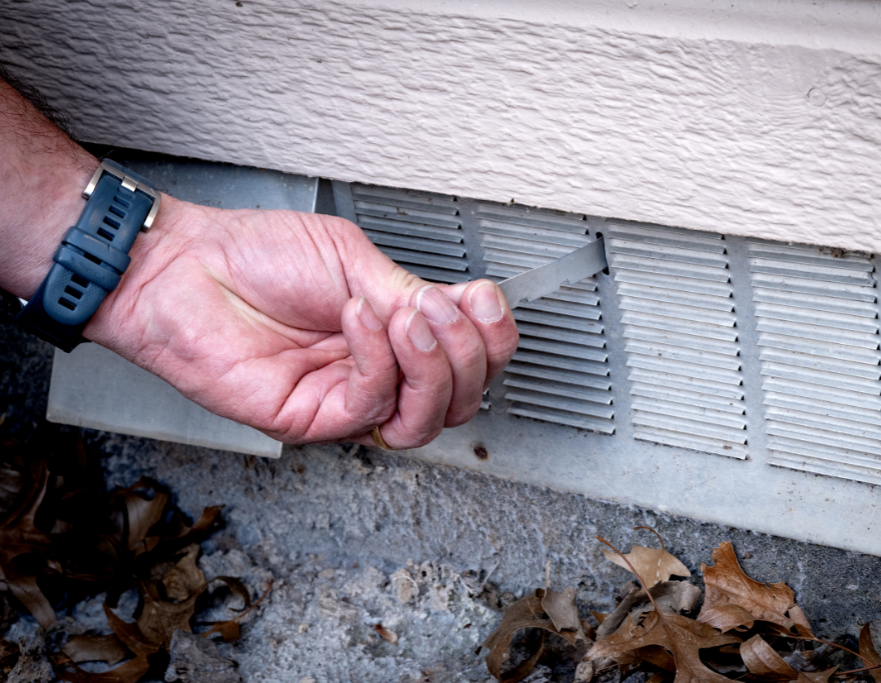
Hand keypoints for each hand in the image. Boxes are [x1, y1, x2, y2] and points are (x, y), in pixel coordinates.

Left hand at [85, 196, 519, 447]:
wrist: (186, 268)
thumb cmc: (255, 256)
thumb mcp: (353, 259)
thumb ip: (409, 292)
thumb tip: (459, 312)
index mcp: (397, 333)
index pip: (473, 359)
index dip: (494, 337)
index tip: (484, 299)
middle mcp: (381, 372)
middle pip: (463, 398)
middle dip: (469, 352)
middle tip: (440, 308)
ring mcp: (349, 399)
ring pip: (427, 419)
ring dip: (432, 365)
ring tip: (406, 315)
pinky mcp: (315, 419)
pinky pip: (372, 406)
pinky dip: (377, 357)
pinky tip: (357, 316)